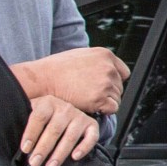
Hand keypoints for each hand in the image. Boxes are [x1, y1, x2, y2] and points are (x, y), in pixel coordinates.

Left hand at [0, 95, 99, 165]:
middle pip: (54, 128)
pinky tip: (75, 157)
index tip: (24, 149)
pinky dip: (84, 146)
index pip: (38, 116)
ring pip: (71, 135)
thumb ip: (5, 130)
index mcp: (46, 102)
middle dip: (44, 148)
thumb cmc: (41, 119)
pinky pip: (91, 136)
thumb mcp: (24, 119)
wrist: (66, 110)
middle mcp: (64, 107)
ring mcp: (79, 116)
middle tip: (34, 163)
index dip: (31, 132)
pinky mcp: (91, 125)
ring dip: (60, 152)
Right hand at [13, 47, 128, 116]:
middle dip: (108, 93)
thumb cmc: (57, 68)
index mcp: (105, 55)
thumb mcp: (81, 55)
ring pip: (116, 99)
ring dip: (105, 102)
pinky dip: (104, 110)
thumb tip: (108, 69)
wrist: (43, 79)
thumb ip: (98, 61)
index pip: (123, 73)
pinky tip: (91, 107)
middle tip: (89, 95)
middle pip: (119, 87)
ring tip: (87, 99)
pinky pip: (112, 108)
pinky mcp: (99, 98)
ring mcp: (105, 83)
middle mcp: (108, 68)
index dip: (114, 81)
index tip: (104, 87)